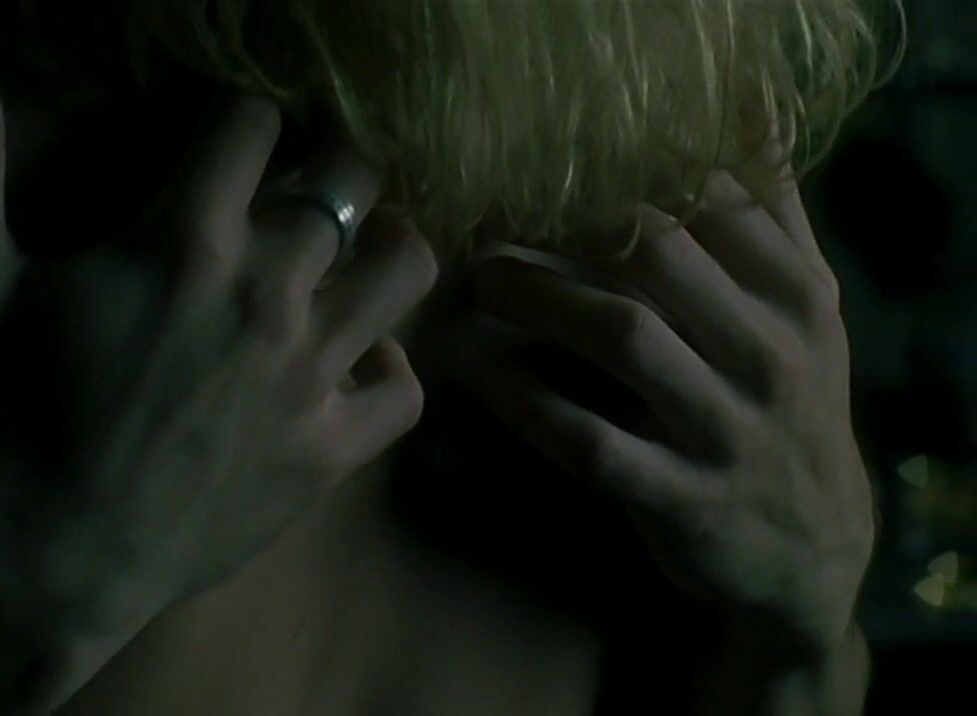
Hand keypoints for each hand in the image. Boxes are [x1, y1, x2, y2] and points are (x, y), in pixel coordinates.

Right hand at [0, 30, 434, 656]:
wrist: (36, 560)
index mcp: (185, 239)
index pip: (252, 123)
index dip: (244, 118)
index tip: (233, 137)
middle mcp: (268, 293)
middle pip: (347, 177)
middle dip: (328, 162)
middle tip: (305, 180)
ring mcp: (309, 376)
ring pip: (404, 268)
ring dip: (385, 244)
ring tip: (354, 251)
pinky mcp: (329, 453)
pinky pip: (405, 393)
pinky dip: (390, 370)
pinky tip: (355, 364)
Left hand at [451, 165, 871, 659]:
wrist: (815, 551)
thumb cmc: (789, 405)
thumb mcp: (803, 312)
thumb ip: (773, 217)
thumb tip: (747, 108)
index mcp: (797, 294)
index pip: (705, 201)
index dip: (618, 175)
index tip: (549, 169)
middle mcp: (770, 353)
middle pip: (655, 256)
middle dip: (563, 227)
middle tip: (494, 221)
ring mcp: (728, 430)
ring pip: (624, 337)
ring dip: (539, 297)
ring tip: (481, 279)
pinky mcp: (684, 501)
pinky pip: (593, 443)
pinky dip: (530, 403)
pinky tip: (481, 371)